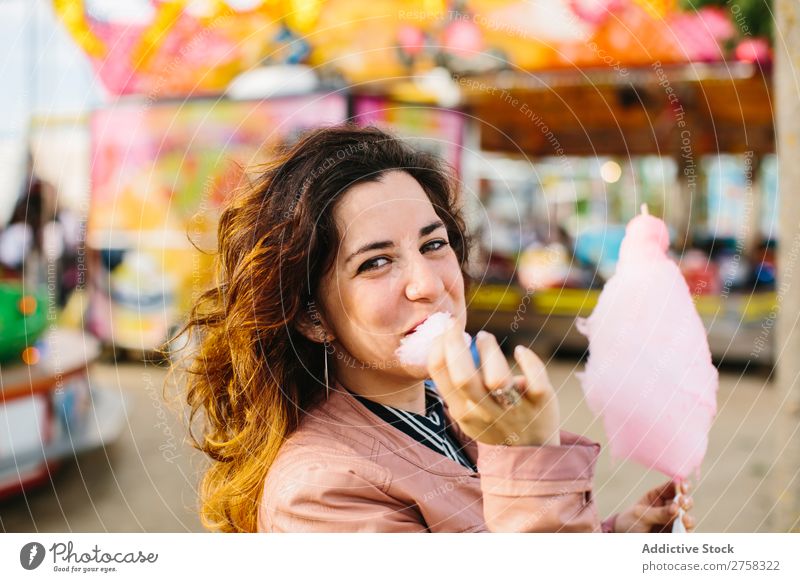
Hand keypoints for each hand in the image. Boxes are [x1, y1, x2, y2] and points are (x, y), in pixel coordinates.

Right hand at [428, 326, 559, 445]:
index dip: (438, 346)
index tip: (445, 331)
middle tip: (457, 327)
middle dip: (456, 344)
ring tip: (485, 339)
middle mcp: (485, 412)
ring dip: (488, 350)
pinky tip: (520, 352)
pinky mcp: (541, 404)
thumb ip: (457, 382)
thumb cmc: (494, 420)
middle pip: (464, 376)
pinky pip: (536, 380)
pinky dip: (529, 360)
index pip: (440, 374)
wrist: (530, 453)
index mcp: (462, 410)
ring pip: (498, 378)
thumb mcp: (468, 409)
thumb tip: (448, 339)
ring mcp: (514, 410)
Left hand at [615, 481, 694, 532]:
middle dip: (686, 501)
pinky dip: (686, 533)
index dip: (681, 485)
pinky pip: (685, 534)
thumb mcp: (641, 514)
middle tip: (682, 503)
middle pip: (684, 501)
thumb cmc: (630, 521)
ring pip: (687, 518)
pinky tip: (684, 532)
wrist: (624, 537)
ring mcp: (673, 521)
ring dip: (688, 518)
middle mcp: (669, 507)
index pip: (673, 487)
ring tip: (684, 519)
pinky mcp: (675, 534)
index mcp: (658, 496)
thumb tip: (677, 509)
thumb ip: (658, 513)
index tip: (683, 486)